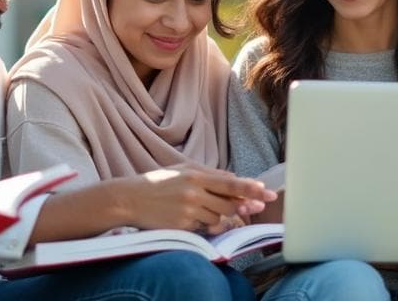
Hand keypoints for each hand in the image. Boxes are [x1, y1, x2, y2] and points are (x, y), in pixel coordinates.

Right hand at [115, 163, 276, 234]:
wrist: (130, 198)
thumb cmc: (158, 182)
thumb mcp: (182, 170)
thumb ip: (209, 174)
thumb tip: (235, 179)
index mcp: (195, 174)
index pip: (231, 183)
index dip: (252, 189)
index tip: (267, 193)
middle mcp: (194, 191)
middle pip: (229, 204)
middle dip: (237, 207)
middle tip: (246, 208)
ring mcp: (188, 209)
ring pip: (218, 218)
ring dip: (216, 216)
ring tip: (198, 207)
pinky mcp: (182, 224)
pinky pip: (203, 227)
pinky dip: (202, 224)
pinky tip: (187, 216)